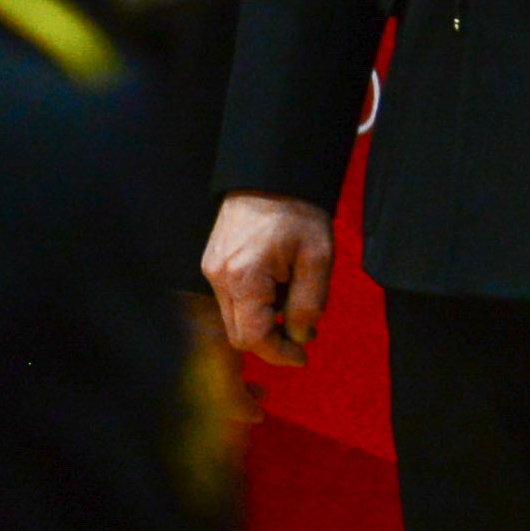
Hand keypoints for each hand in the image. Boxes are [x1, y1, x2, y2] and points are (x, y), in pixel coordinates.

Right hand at [203, 191, 334, 366]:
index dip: (279, 354)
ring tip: (291, 300)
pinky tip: (277, 288)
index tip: (302, 356)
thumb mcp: (318, 259)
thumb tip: (300, 336)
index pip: (253, 337)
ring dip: (262, 322)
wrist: (271, 174)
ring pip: (234, 318)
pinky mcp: (212, 263)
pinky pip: (230, 299)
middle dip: (270, 341)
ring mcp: (212, 270)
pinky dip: (253, 305)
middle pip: (238, 334)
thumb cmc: (298, 212)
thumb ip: (309, 303)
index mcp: (244, 277)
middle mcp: (219, 277)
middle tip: (300, 331)